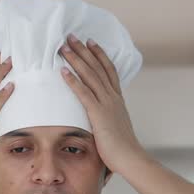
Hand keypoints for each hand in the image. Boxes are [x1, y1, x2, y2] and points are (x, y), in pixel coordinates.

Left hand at [58, 34, 148, 173]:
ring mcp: (107, 104)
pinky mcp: (99, 114)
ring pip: (90, 76)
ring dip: (76, 60)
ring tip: (64, 47)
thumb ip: (108, 118)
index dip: (99, 54)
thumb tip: (101, 118)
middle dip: (83, 50)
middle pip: (97, 67)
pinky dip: (73, 80)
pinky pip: (84, 93)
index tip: (90, 42)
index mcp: (118, 99)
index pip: (108, 70)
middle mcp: (113, 97)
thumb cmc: (123, 148)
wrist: (131, 158)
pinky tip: (63, 71)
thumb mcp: (115, 127)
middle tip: (71, 36)